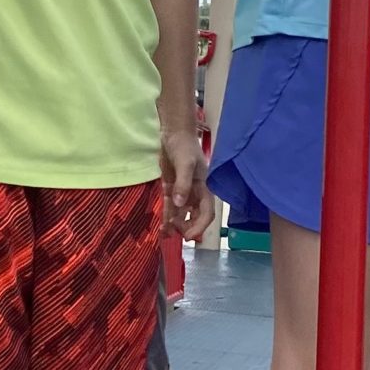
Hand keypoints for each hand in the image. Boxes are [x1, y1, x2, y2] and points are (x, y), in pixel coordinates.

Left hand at [160, 127, 214, 242]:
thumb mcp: (185, 163)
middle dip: (187, 228)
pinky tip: (162, 226)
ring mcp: (183, 191)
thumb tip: (182, 204)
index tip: (188, 236)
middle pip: (195, 217)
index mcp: (205, 188)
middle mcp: (195, 193)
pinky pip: (171, 206)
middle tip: (174, 233)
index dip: (199, 226)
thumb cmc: (184, 145)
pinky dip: (167, 216)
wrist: (173, 132)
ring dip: (175, 225)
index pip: (207, 213)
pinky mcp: (172, 189)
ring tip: (165, 234)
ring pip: (182, 214)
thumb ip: (183, 184)